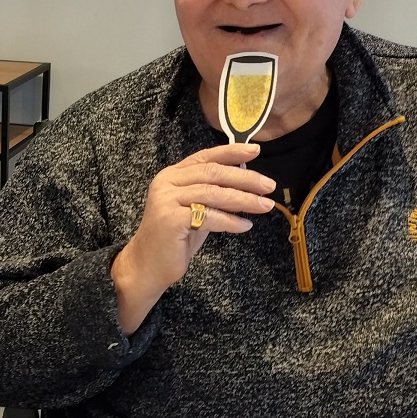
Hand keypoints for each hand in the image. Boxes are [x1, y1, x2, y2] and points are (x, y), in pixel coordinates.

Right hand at [111, 143, 275, 333]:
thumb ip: (214, 191)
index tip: (255, 151)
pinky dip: (230, 221)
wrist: (147, 266)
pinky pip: (209, 216)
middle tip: (269, 186)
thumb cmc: (174, 238)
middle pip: (213, 173)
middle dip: (245, 178)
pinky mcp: (171, 219)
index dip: (231, 152)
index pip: (205, 157)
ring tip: (265, 206)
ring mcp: (166, 200)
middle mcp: (167, 182)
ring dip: (243, 200)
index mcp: (172, 175)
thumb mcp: (196, 209)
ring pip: (214, 193)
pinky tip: (245, 226)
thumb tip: (244, 174)